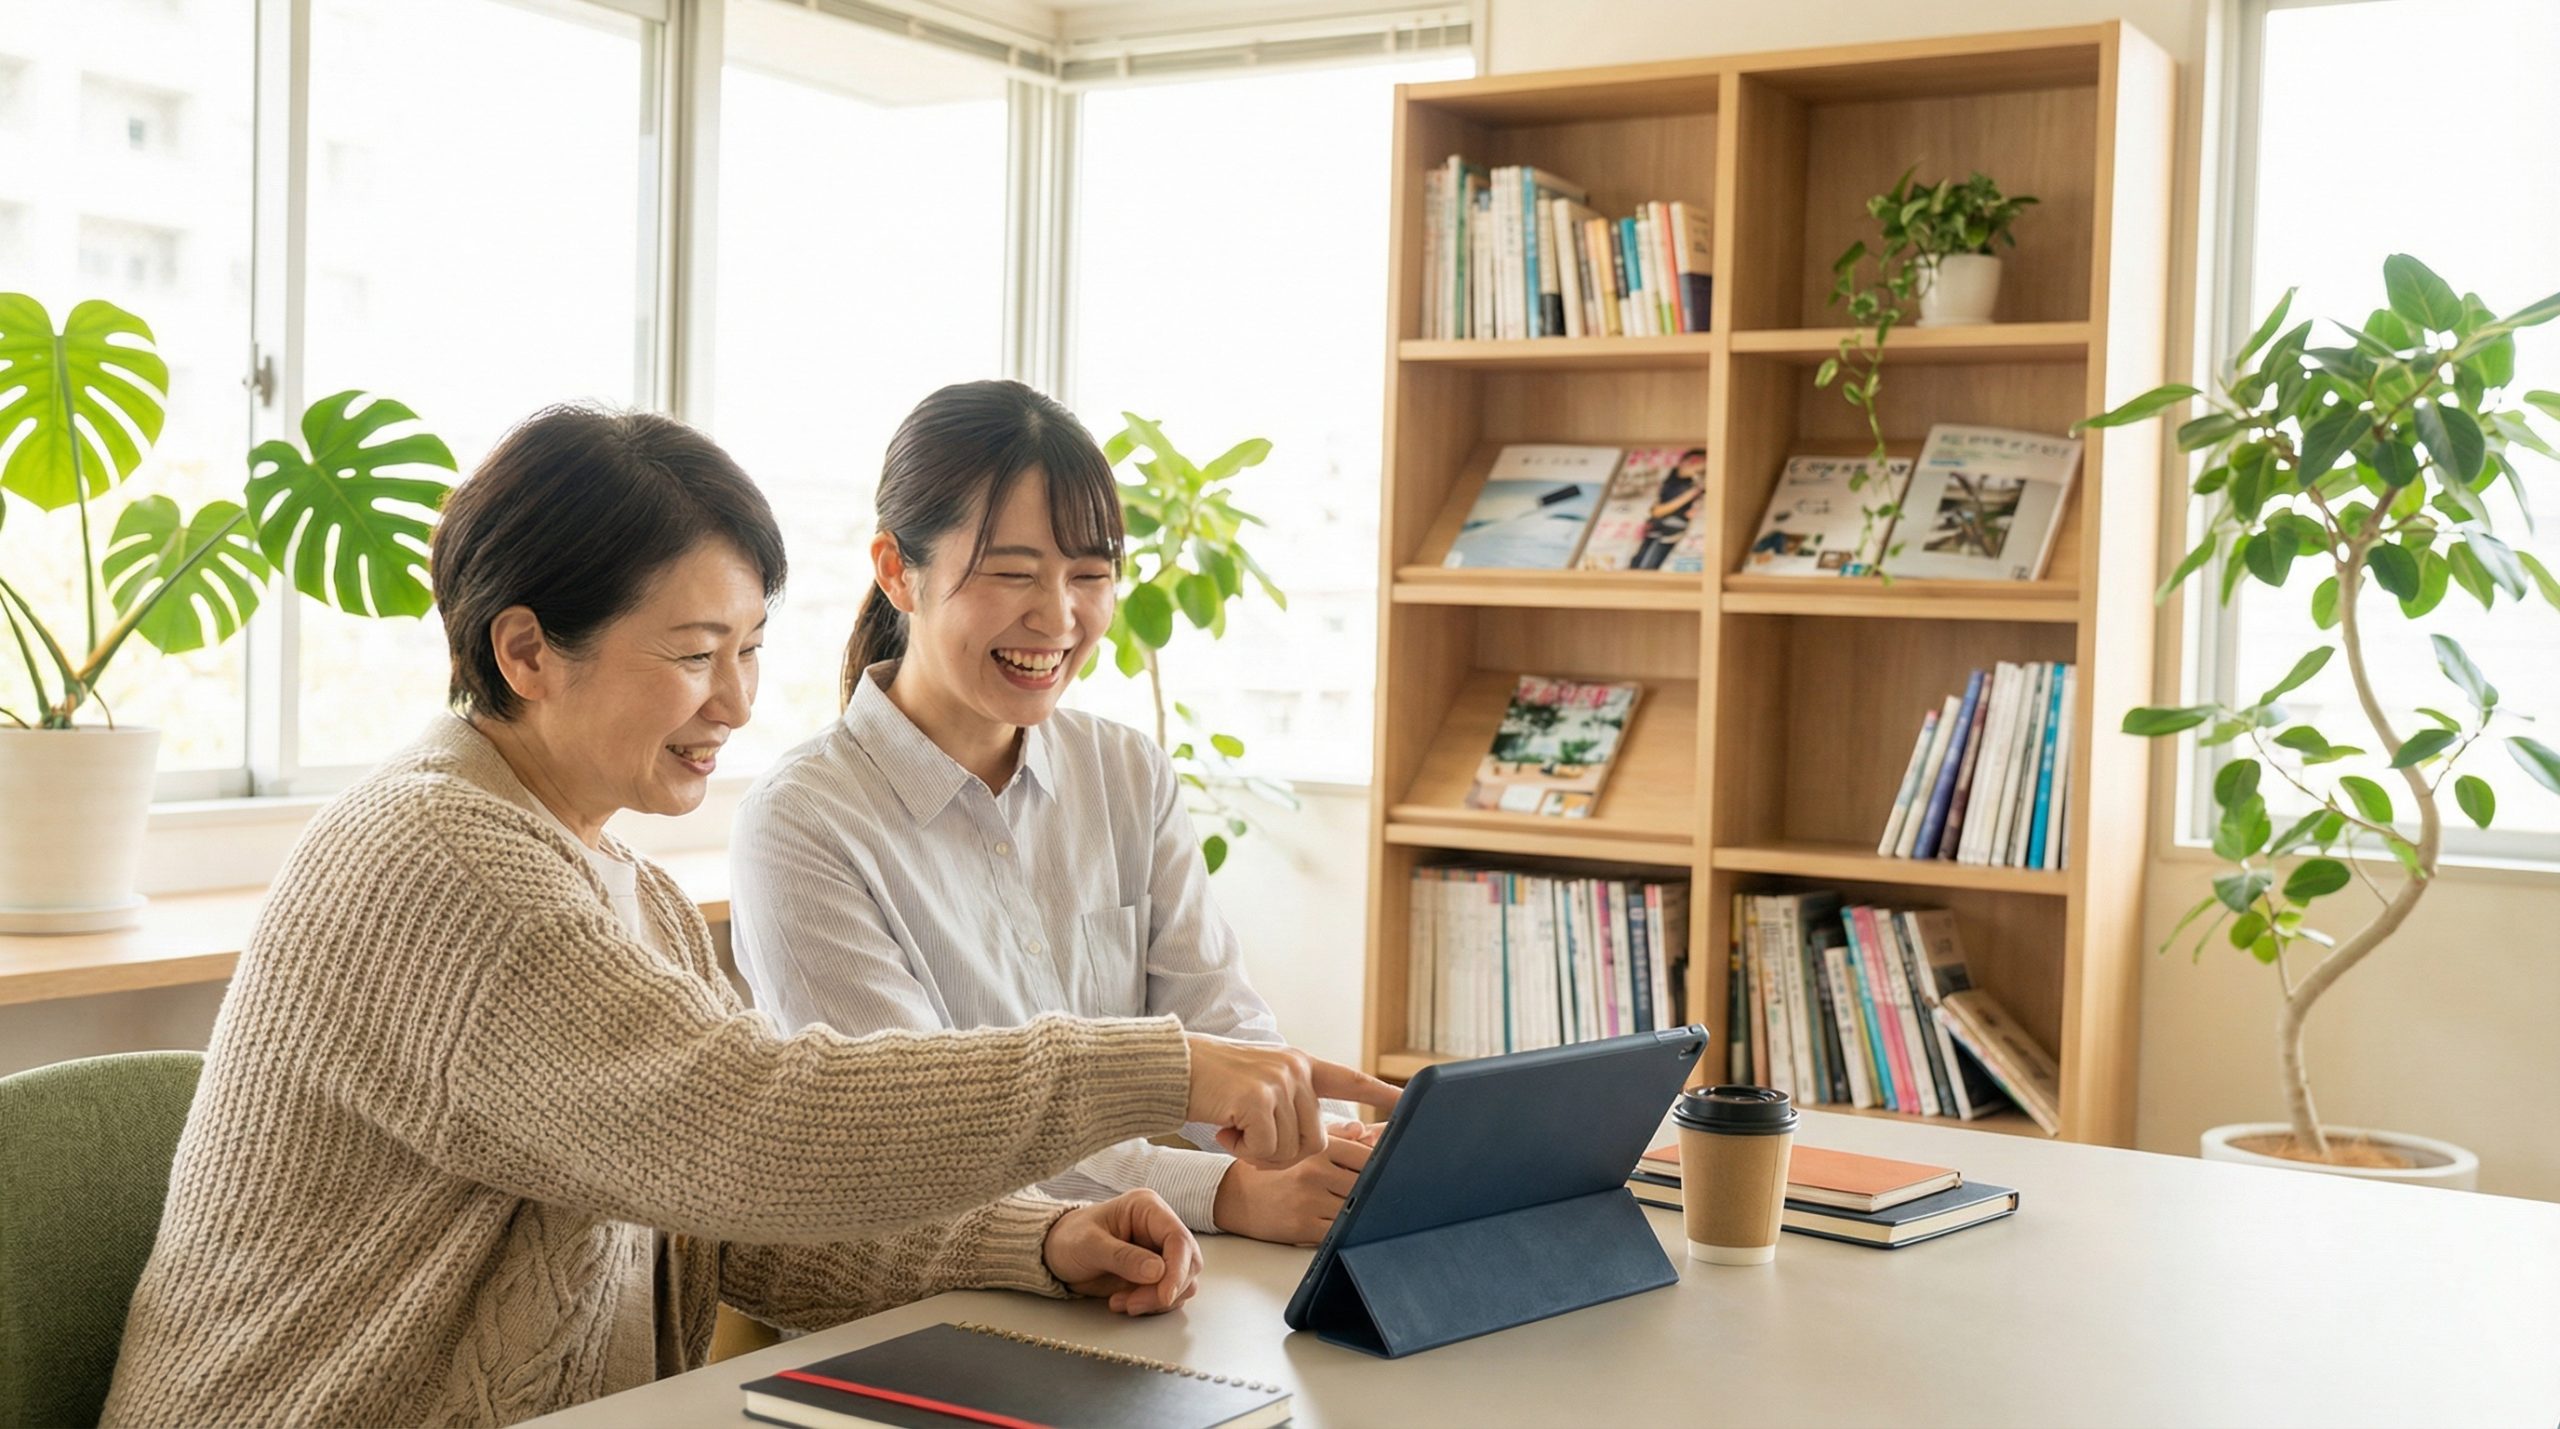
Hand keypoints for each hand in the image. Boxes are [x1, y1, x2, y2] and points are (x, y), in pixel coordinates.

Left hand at [1042, 1190, 1200, 1315]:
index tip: (1164, 1296)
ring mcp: (1159, 1252)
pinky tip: (1122, 1302)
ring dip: (1156, 1300)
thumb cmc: (1068, 1239)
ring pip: (1182, 1283)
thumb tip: (1159, 1271)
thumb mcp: (1089, 1245)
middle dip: (1165, 1290)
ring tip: (1122, 1302)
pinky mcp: (1155, 1275)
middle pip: (1188, 1263)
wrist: (1055, 1255)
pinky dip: (1151, 1305)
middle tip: (1133, 1303)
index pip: (1179, 1238)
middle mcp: (1159, 1228)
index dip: (1177, 1270)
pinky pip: (1169, 1295)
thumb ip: (1123, 1257)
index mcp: (1148, 1209)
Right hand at [1183, 1036, 1400, 1169]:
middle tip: (1250, 1142)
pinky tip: (1225, 1132)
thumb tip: (1319, 1139)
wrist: (1172, 1069)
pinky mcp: (1257, 1099)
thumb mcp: (1260, 1085)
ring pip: (1292, 1150)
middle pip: (1316, 1141)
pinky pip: (1266, 1150)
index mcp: (1300, 1065)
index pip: (1350, 1079)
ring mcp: (1278, 1082)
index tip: (1408, 1102)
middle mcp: (1296, 1070)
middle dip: (1284, 1155)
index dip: (1379, 1094)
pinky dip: (1244, 1152)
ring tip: (1235, 1131)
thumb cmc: (1211, 1085)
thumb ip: (1289, 1103)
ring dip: (1261, 1154)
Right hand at [1213, 1123, 1374, 1245]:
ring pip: (1355, 1209)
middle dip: (1378, 1191)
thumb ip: (1337, 1134)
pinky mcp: (1301, 1226)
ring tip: (1370, 1212)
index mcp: (1318, 1146)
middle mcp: (1314, 1170)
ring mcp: (1308, 1200)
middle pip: (1366, 1183)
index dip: (1385, 1166)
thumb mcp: (1300, 1142)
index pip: (1367, 1156)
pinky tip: (1349, 1228)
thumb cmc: (1271, 1168)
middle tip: (1389, 1196)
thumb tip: (1368, 1132)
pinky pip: (1339, 1233)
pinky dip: (1347, 1232)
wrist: (1232, 1194)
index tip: (1395, 1172)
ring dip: (1364, 1213)